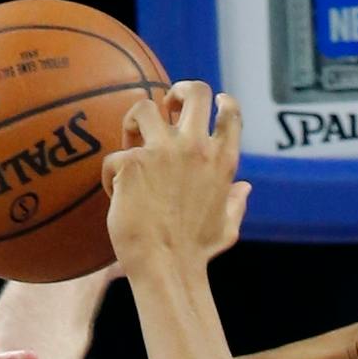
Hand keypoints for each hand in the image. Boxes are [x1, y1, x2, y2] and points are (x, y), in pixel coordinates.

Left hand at [102, 81, 251, 274]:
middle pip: (194, 92)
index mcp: (222, 161)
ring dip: (134, 121)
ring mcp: (164, 152)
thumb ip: (236, 203)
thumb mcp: (226, 226)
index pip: (230, 112)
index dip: (220, 100)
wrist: (167, 267)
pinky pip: (115, 156)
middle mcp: (196, 148)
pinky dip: (111, 174)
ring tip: (131, 143)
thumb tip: (246, 189)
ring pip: (144, 107)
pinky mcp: (133, 163)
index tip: (212, 100)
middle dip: (178, 91)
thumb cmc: (196, 254)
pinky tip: (114, 193)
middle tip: (166, 106)